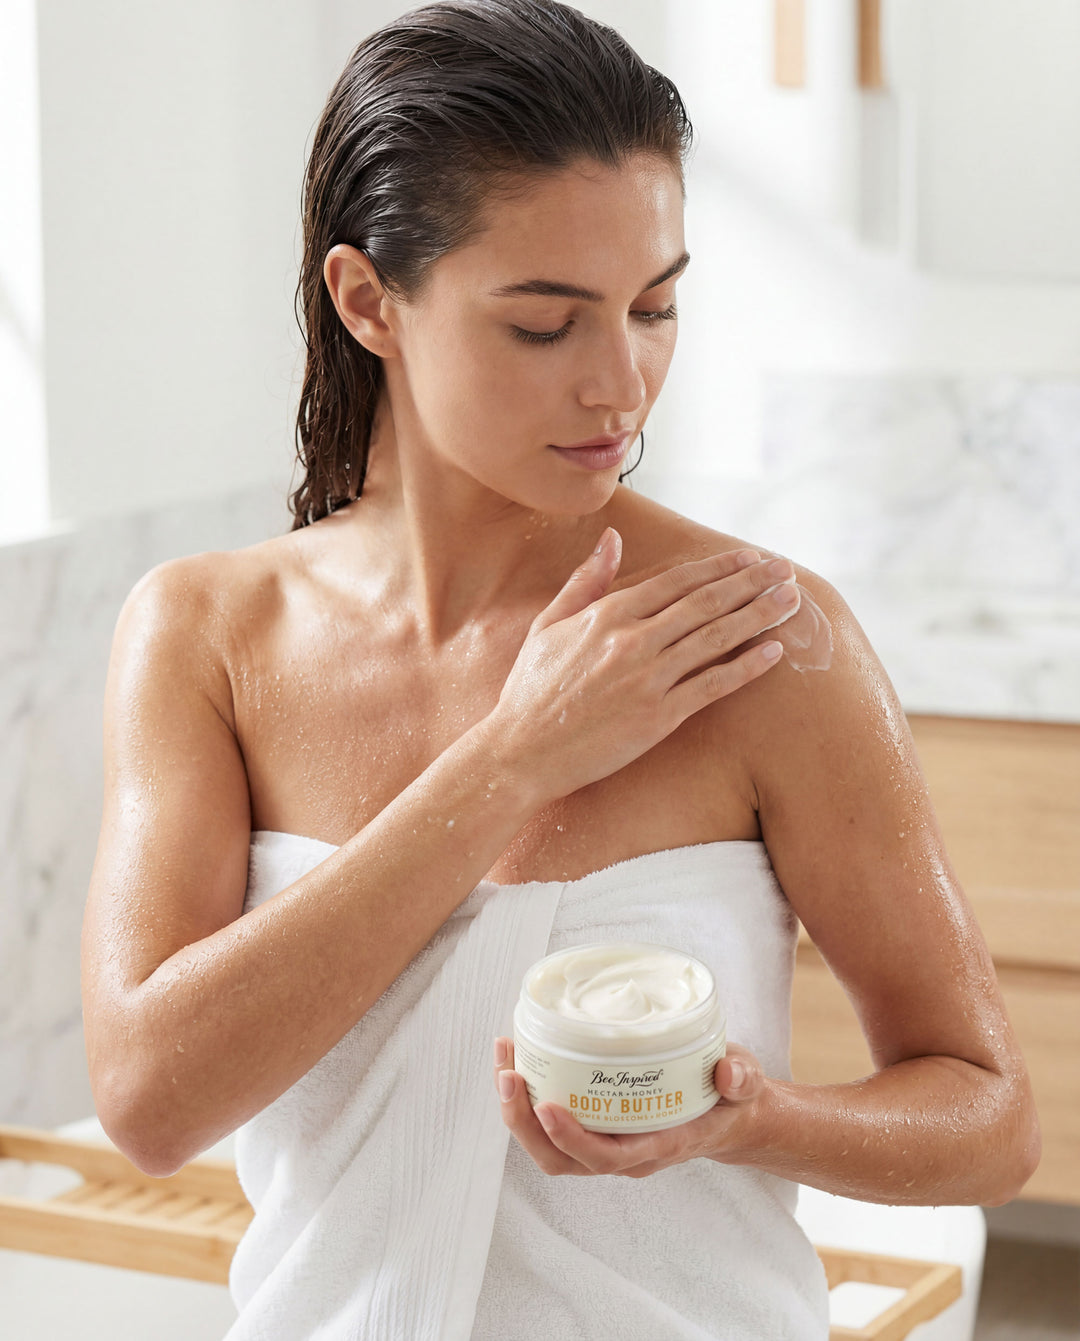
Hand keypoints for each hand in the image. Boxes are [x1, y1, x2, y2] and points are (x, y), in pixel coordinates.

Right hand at [490, 528, 797, 804]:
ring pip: (716, 638)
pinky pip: (712, 686)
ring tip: (792, 601)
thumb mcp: (549, 624)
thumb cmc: (530, 691)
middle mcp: (631, 640)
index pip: (676, 581)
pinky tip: (774, 652)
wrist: (520, 752)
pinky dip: (746, 667)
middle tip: (786, 570)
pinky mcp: (657, 717)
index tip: (751, 558)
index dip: (719, 567)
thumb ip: (586, 580)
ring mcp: (647, 679)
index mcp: (607, 615)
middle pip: (705, 603)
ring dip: (759, 615)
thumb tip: (612, 538)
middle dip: (752, 583)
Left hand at [491, 1036, 764, 1176]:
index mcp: (658, 1146)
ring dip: (515, 1110)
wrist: (729, 1116)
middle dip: (524, 1122)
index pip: (606, 1157)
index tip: (547, 1106)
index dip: (572, 1138)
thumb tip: (728, 1074)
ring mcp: (605, 1144)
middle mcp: (624, 1153)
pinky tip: (516, 1059)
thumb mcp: (745, 1083)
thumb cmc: (731, 1098)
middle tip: (509, 1075)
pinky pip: (548, 1125)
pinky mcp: (594, 1127)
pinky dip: (525, 1097)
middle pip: (560, 1159)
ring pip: (546, 1147)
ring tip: (504, 1059)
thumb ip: (741, 1078)